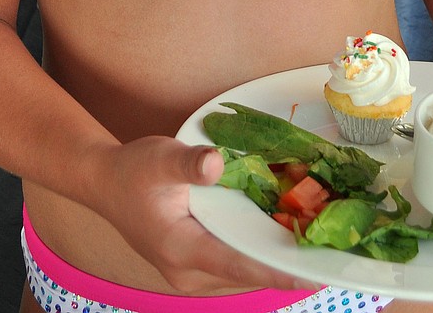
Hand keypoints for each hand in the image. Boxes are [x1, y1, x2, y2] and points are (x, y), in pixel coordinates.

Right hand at [88, 136, 302, 295]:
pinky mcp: (196, 265)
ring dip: (272, 259)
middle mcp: (189, 273)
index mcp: (182, 250)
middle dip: (284, 263)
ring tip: (314, 241)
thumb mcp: (160, 158)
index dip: (276, 271)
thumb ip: (188, 162)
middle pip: (246, 274)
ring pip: (243, 273)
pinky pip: (235, 264)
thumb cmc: (133, 171)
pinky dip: (257, 251)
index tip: (312, 275)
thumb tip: (215, 164)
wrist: (105, 183)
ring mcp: (192, 274)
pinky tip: (282, 234)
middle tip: (327, 249)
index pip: (238, 266)